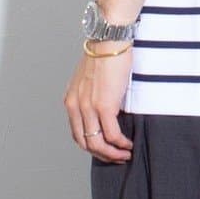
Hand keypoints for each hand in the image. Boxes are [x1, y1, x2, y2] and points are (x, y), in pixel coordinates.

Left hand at [64, 43, 133, 162]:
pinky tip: (128, 144)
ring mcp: (88, 108)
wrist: (109, 41)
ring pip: (98, 143)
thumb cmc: (104, 55)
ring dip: (112, 153)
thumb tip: (105, 112)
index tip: (106, 149)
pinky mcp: (104, 106)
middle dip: (102, 155)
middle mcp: (76, 107)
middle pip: (85, 143)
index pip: (77, 134)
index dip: (92, 146)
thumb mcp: (90, 80)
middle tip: (117, 157)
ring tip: (124, 154)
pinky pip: (112, 134)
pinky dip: (120, 144)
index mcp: (71, 101)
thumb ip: (92, 97)